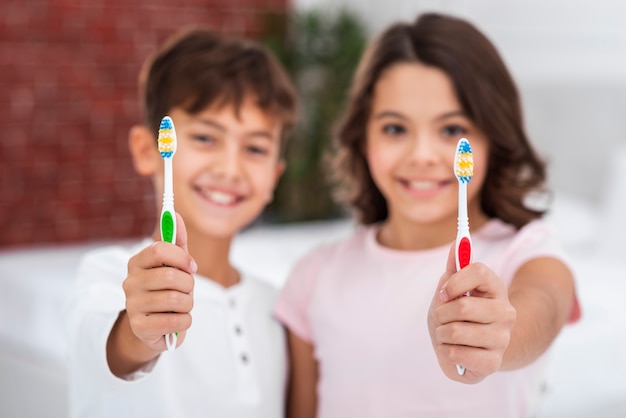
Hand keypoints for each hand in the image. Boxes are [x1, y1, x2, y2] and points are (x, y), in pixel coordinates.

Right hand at [124, 212, 196, 352]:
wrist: (154, 327)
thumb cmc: (167, 291)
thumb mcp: (175, 266)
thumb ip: (176, 241)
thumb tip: (174, 214)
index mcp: (137, 263)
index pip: (159, 250)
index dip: (182, 257)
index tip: (191, 266)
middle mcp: (130, 282)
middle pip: (171, 276)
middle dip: (189, 284)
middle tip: (187, 290)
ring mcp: (132, 306)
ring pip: (175, 299)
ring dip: (188, 304)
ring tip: (181, 306)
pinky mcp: (139, 327)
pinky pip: (175, 321)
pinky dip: (184, 321)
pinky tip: (178, 320)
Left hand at [427, 243, 515, 382]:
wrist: (468, 349)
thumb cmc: (457, 315)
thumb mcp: (451, 289)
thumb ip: (454, 267)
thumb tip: (457, 242)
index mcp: (496, 289)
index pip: (478, 270)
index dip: (454, 282)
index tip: (444, 293)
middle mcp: (506, 313)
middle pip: (463, 306)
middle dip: (441, 313)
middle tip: (443, 318)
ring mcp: (502, 339)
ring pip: (456, 332)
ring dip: (441, 334)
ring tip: (447, 335)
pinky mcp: (494, 362)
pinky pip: (457, 354)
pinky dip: (445, 352)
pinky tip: (453, 351)